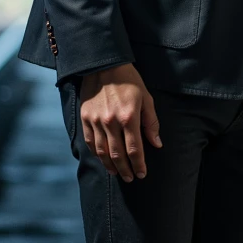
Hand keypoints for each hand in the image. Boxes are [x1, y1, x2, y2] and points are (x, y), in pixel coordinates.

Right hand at [79, 63, 161, 180]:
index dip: (138, 164)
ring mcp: (95, 121)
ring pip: (102, 151)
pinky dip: (96, 154)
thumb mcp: (146, 98)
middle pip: (117, 154)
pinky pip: (90, 142)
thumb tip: (156, 144)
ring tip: (117, 173)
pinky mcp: (85, 117)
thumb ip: (151, 123)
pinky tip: (103, 159)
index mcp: (128, 117)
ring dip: (110, 165)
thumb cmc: (129, 80)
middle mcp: (110, 122)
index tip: (142, 174)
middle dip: (125, 169)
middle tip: (130, 178)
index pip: (134, 149)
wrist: (103, 64)